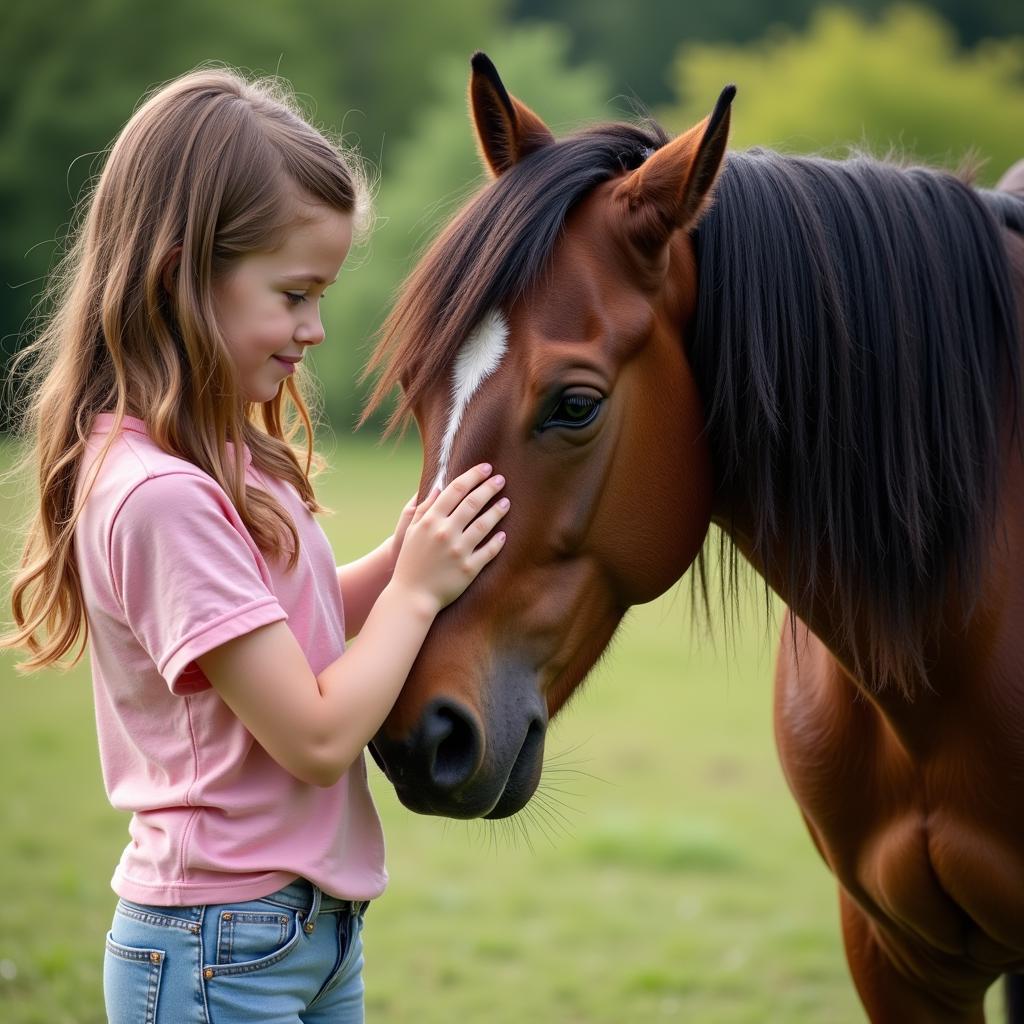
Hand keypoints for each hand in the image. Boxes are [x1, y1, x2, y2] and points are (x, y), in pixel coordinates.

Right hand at [391, 463, 508, 613]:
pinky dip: (497, 542)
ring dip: (497, 511)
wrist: (411, 596)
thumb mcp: (411, 531)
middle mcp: (445, 533)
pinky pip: (488, 552)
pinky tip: (503, 534)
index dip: (473, 476)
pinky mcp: (468, 570)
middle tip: (501, 479)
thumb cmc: (410, 561)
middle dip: (489, 488)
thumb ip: (423, 508)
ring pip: (484, 525)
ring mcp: (458, 552)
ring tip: (506, 502)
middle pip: (472, 503)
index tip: (486, 468)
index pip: (456, 490)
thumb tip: (439, 487)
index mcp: (431, 521)